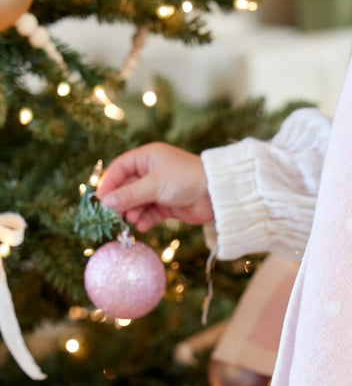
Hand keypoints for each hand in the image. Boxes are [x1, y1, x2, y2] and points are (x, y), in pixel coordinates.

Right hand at [96, 142, 213, 231]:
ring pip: (137, 202)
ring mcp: (159, 190)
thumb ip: (129, 195)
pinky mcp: (167, 205)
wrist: (216, 194)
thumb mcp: (154, 185)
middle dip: (120, 202)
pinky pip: (149, 213)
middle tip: (113, 215)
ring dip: (132, 212)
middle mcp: (151, 172)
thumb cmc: (185, 179)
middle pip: (126, 187)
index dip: (108, 183)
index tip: (100, 200)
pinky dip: (145, 220)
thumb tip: (105, 202)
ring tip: (132, 220)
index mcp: (147, 158)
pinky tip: (142, 226)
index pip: (119, 169)